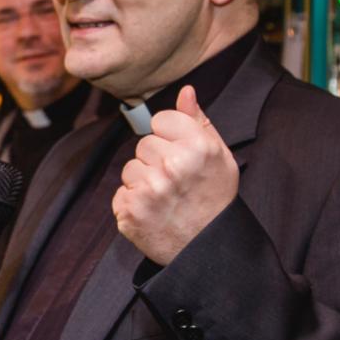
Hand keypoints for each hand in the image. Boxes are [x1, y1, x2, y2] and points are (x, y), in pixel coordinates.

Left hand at [112, 85, 238, 266]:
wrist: (207, 248)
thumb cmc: (214, 198)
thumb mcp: (219, 156)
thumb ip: (198, 122)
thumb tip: (185, 91)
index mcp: (196, 148)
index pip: (160, 119)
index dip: (169, 135)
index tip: (180, 152)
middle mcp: (171, 166)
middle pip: (143, 144)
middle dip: (156, 159)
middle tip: (175, 181)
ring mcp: (148, 190)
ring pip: (130, 168)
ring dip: (143, 181)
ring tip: (166, 198)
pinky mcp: (129, 211)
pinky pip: (121, 192)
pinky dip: (133, 202)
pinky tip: (154, 212)